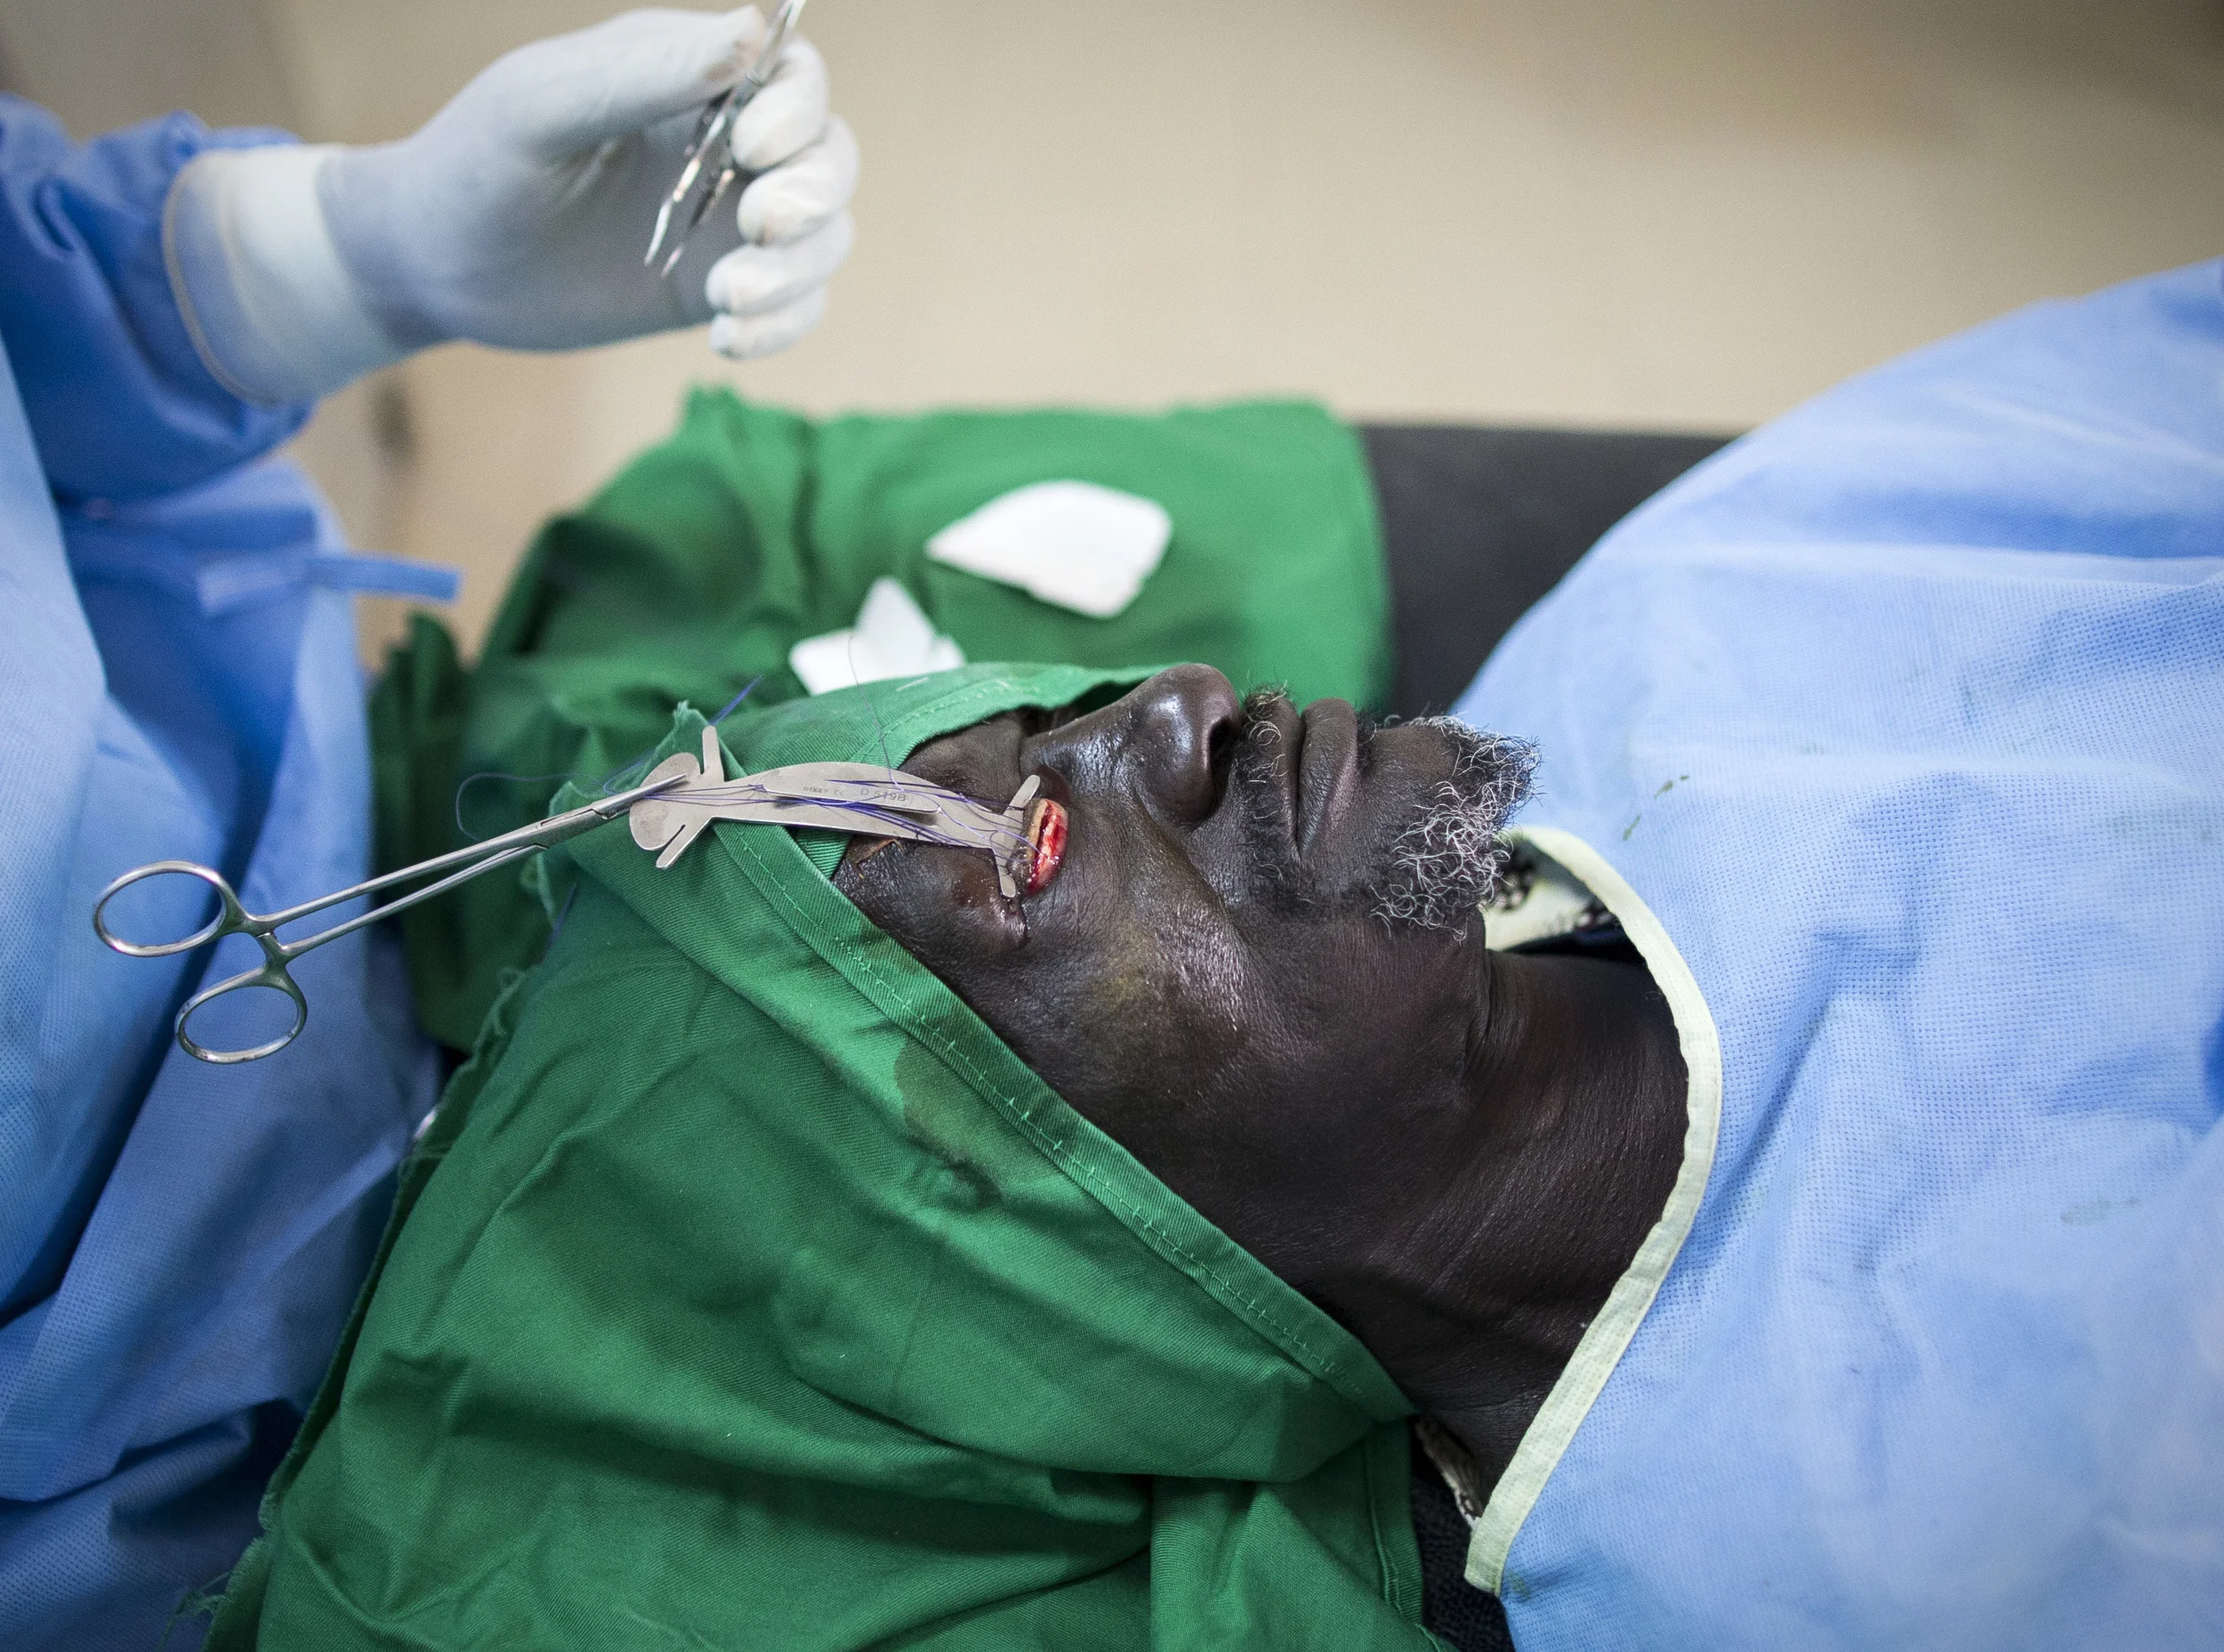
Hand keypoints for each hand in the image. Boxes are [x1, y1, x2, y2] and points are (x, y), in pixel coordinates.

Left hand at [167, 7, 856, 402]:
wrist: (438, 266)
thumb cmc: (478, 163)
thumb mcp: (546, 106)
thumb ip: (646, 72)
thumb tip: (757, 33)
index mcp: (689, 74)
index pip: (795, 75)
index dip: (797, 108)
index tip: (751, 146)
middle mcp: (724, 143)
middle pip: (829, 157)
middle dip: (813, 195)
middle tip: (758, 228)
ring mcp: (726, 220)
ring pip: (823, 236)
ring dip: (797, 270)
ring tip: (728, 299)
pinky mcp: (715, 288)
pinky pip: (792, 304)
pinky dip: (781, 325)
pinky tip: (726, 337)